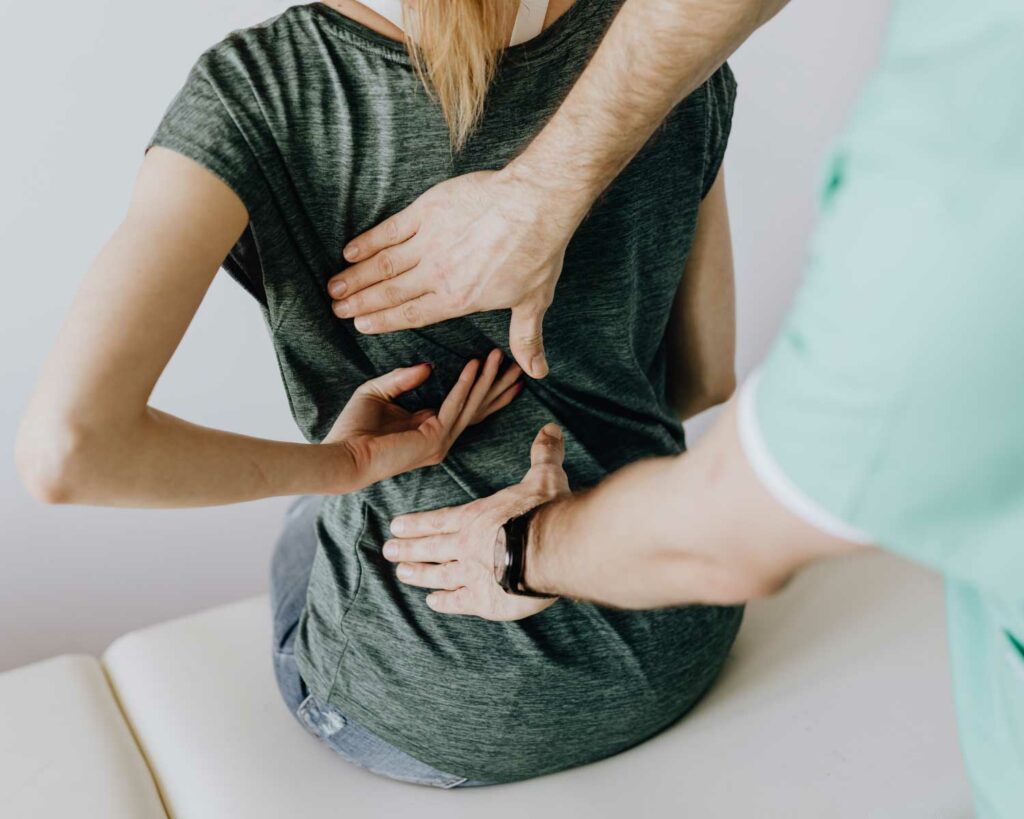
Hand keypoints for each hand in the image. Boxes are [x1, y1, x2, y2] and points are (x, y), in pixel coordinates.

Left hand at [325, 349, 521, 488]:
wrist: (342, 455)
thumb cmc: (353, 429)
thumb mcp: (378, 392)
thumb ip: (403, 378)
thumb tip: (429, 366)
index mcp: (429, 427)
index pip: (466, 406)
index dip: (484, 387)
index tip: (500, 367)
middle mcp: (440, 437)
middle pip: (479, 408)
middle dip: (498, 385)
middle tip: (518, 364)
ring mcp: (440, 441)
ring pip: (472, 405)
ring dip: (487, 379)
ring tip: (500, 356)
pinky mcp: (434, 439)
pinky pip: (454, 406)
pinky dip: (465, 384)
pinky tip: (474, 365)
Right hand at [327, 170, 580, 379]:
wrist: (535, 204)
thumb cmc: (537, 253)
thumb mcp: (533, 302)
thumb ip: (525, 339)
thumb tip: (537, 372)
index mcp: (457, 300)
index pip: (412, 315)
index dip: (383, 321)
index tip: (360, 325)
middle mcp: (436, 275)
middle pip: (390, 292)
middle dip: (360, 302)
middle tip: (337, 309)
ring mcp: (429, 242)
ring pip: (383, 264)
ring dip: (356, 277)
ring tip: (334, 287)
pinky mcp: (427, 212)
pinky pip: (390, 230)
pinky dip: (368, 241)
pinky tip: (350, 251)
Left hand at [382, 424, 569, 619]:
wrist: (550, 549)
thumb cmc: (544, 511)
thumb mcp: (544, 476)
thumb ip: (543, 454)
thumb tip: (550, 428)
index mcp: (476, 517)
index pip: (440, 520)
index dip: (417, 524)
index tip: (396, 526)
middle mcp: (466, 545)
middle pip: (431, 547)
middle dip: (408, 548)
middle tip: (388, 551)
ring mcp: (471, 574)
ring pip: (437, 574)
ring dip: (418, 574)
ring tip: (402, 575)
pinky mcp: (483, 600)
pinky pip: (457, 601)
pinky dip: (444, 602)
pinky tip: (433, 602)